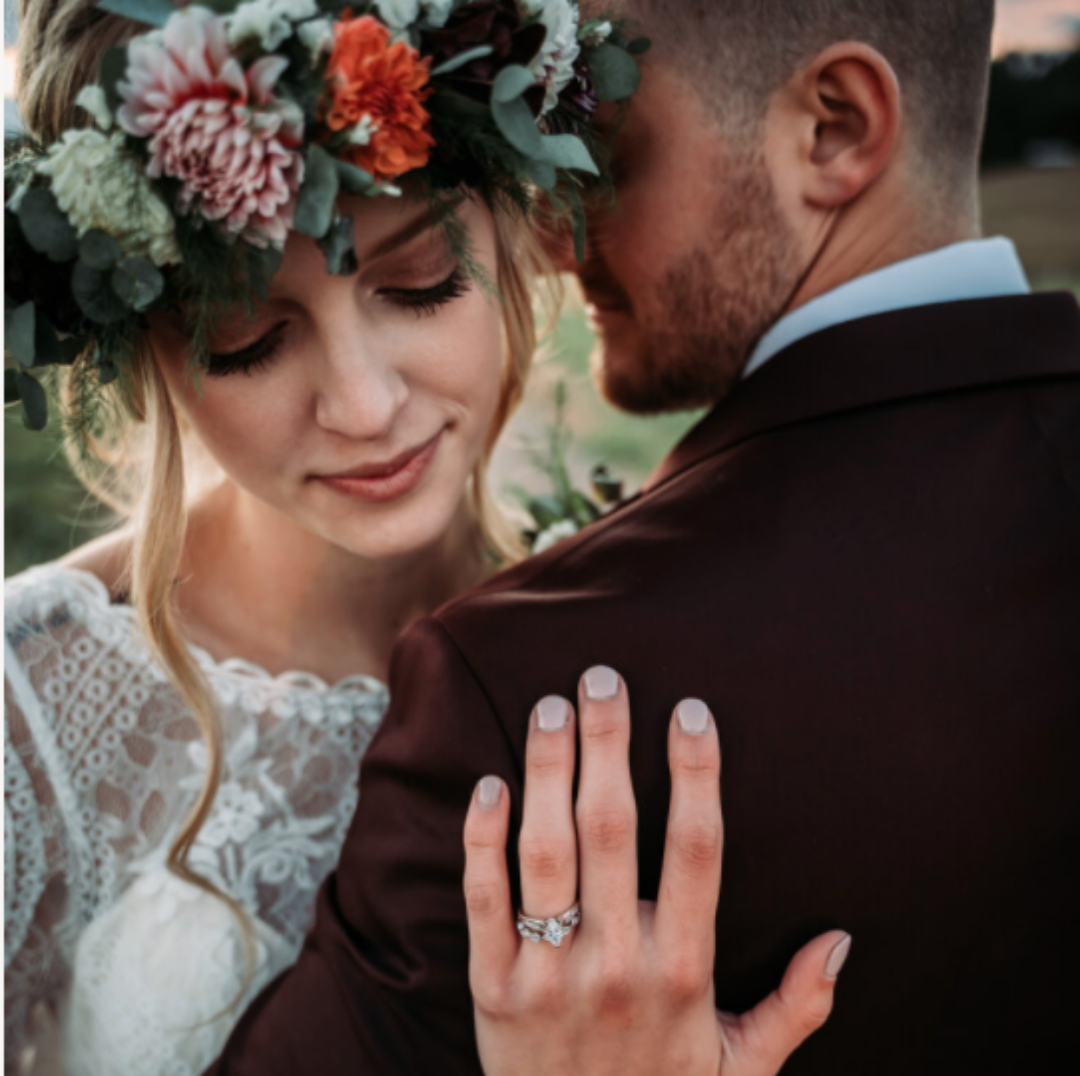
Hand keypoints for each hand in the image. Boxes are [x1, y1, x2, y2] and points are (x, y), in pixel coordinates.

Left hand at [463, 667, 850, 1075]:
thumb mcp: (745, 1069)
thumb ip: (796, 1008)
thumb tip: (842, 940)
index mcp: (685, 971)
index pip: (698, 850)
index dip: (696, 774)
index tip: (690, 711)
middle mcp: (619, 965)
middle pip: (615, 830)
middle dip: (609, 744)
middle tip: (603, 678)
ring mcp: (550, 974)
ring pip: (547, 851)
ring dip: (549, 771)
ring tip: (551, 707)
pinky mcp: (493, 989)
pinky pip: (484, 901)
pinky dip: (482, 840)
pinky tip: (490, 783)